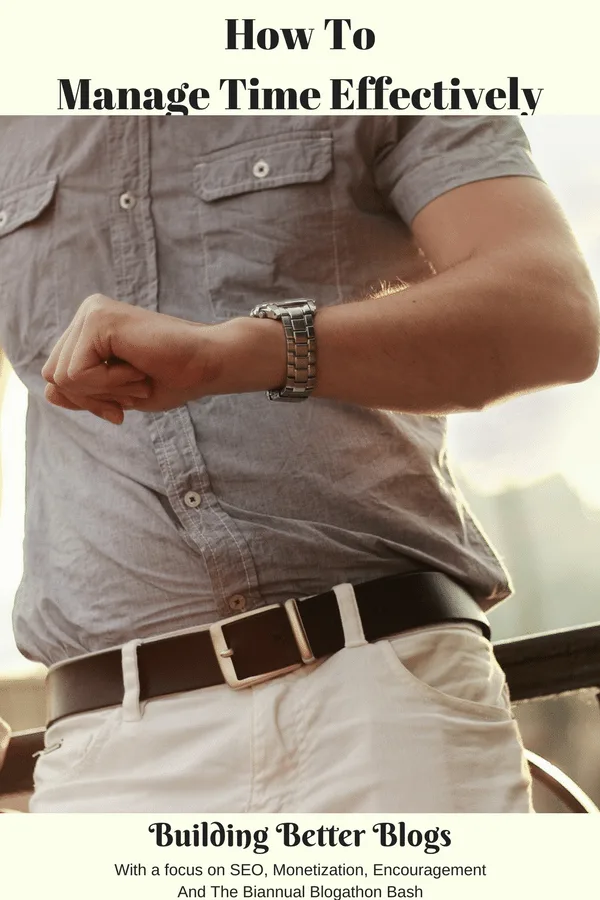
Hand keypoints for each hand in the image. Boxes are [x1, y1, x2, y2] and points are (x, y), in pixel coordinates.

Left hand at [42, 295, 220, 422]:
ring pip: (62, 377)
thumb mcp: (117, 394)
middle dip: (92, 398)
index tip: (121, 406)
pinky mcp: (97, 318)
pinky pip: (77, 373)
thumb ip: (81, 392)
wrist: (208, 364)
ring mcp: (91, 312)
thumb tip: (49, 391)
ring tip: (138, 377)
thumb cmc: (173, 378)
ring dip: (104, 391)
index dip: (87, 401)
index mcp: (89, 328)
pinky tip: (138, 369)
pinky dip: (109, 384)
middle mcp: (86, 314)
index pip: (57, 377)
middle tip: (134, 390)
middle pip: (53, 376)